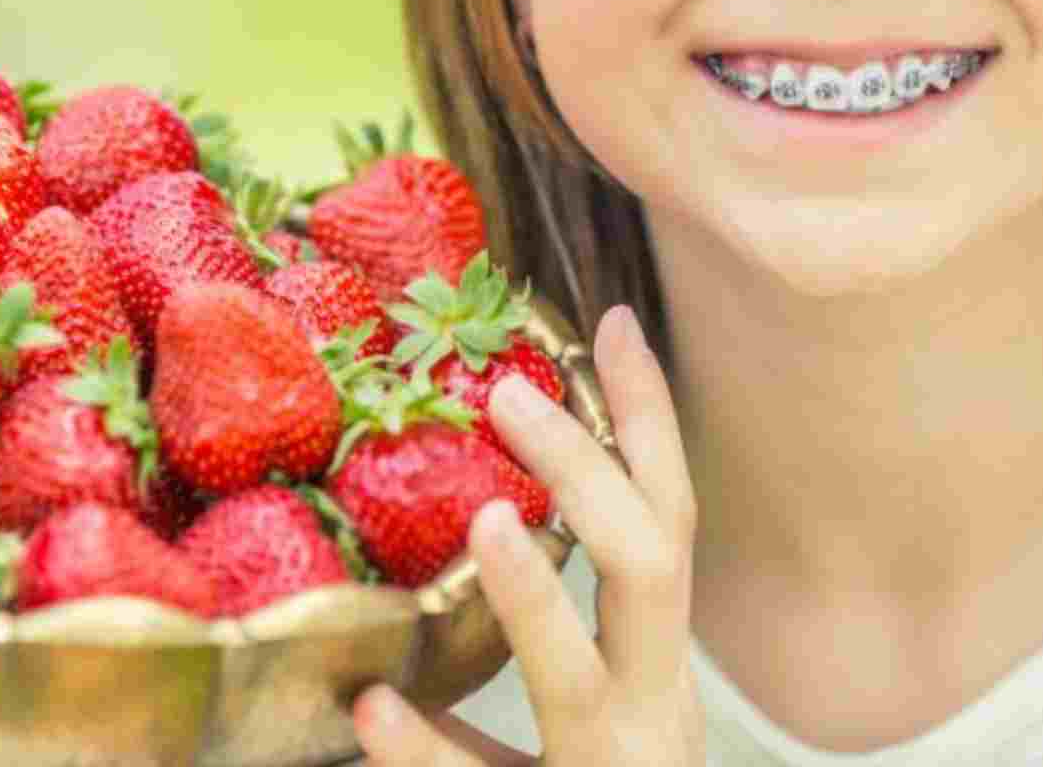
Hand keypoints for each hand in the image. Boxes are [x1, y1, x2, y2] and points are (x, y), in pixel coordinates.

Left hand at [349, 304, 703, 765]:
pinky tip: (374, 708)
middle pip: (652, 565)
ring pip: (586, 679)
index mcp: (660, 663)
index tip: (606, 321)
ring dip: (538, 602)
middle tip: (511, 396)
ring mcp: (616, 766)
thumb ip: (544, 638)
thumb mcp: (588, 718)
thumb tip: (456, 551)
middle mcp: (653, 708)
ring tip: (490, 522)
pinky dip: (434, 752)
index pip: (669, 515)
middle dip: (594, 474)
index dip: (648, 419)